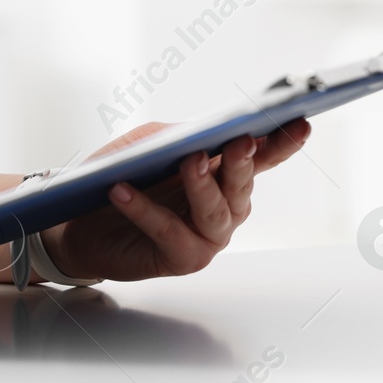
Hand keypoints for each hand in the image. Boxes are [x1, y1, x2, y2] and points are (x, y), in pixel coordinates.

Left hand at [43, 119, 310, 281]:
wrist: (82, 224)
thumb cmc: (120, 178)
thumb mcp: (147, 145)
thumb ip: (175, 137)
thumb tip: (197, 134)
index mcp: (224, 175)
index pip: (261, 157)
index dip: (282, 143)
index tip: (299, 123)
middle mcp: (225, 207)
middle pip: (242, 184)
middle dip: (242, 162)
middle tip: (238, 142)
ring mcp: (208, 237)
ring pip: (216, 211)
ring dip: (203, 185)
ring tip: (189, 162)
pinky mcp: (183, 259)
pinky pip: (169, 232)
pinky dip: (145, 209)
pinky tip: (122, 190)